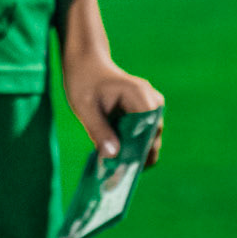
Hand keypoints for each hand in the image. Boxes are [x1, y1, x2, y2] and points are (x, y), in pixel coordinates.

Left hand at [60, 35, 163, 161]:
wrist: (86, 63)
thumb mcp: (85, 108)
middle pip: (152, 138)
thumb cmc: (84, 81)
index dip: (139, 153)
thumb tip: (114, 157)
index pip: (150, 133)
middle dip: (136, 156)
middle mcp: (153, 101)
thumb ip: (99, 131)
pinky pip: (143, 133)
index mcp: (140, 97)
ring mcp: (152, 106)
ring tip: (114, 166)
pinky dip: (131, 144)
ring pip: (149, 138)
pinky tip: (115, 152)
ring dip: (133, 152)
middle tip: (116, 174)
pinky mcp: (146, 111)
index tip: (125, 171)